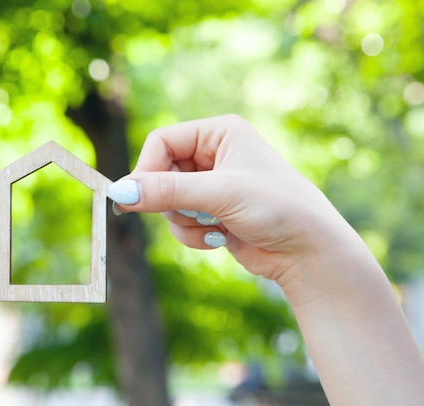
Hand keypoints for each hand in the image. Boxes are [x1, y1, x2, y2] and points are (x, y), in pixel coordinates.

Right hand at [109, 114, 354, 283]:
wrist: (308, 251)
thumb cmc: (276, 208)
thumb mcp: (218, 194)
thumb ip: (166, 191)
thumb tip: (118, 192)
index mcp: (218, 133)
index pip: (162, 142)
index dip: (147, 169)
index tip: (136, 197)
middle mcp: (213, 154)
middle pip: (160, 173)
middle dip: (172, 200)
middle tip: (187, 213)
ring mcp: (212, 185)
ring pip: (167, 202)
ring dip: (184, 220)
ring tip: (216, 225)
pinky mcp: (212, 212)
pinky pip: (180, 222)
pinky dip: (193, 234)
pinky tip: (221, 237)